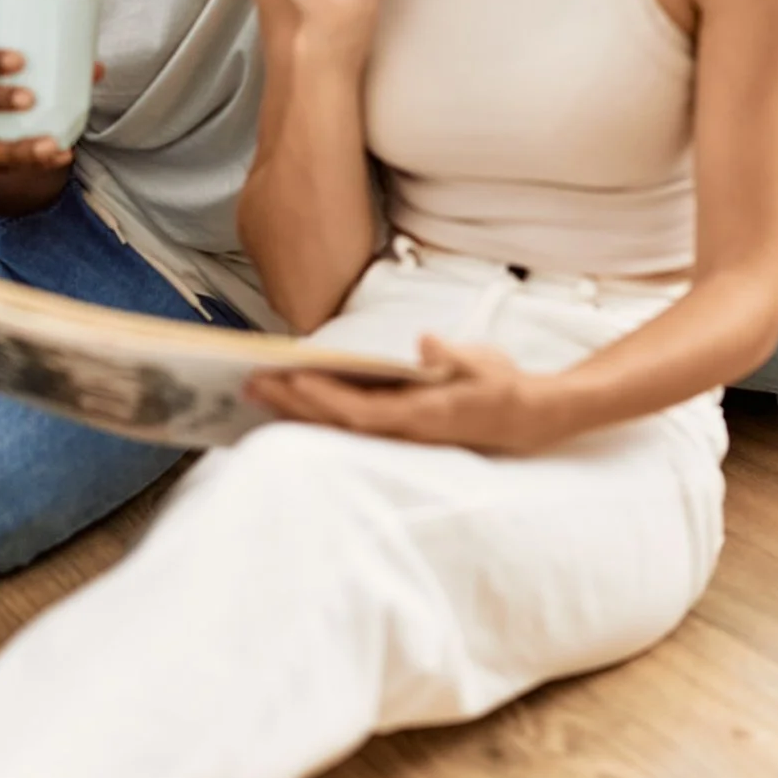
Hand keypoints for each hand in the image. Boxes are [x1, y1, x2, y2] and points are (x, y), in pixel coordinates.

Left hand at [248, 335, 574, 452]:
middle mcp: (403, 431)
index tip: (293, 379)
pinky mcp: (394, 430)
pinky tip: (292, 402)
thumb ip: (452, 355)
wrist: (525, 419)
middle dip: (295, 404)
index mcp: (422, 415)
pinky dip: (317, 414)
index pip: (363, 411)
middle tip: (252, 383)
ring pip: (337, 426)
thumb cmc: (501, 387)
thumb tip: (425, 342)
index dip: (326, 398)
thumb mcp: (484, 364)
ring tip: (259, 392)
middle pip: (338, 423)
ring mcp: (397, 434)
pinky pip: (347, 425)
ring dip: (298, 410)